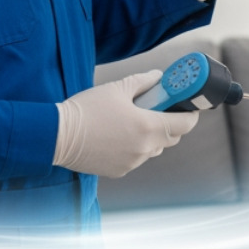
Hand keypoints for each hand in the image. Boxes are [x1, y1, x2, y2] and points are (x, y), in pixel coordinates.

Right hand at [54, 71, 199, 177]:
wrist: (57, 135)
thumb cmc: (86, 110)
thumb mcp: (117, 88)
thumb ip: (143, 82)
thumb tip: (159, 77)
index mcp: (148, 127)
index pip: (185, 125)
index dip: (190, 114)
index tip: (187, 106)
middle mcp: (144, 148)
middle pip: (172, 138)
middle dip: (171, 124)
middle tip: (160, 110)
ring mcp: (133, 162)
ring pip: (154, 150)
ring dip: (152, 137)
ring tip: (135, 122)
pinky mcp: (120, 171)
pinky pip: (137, 158)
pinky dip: (135, 148)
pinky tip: (119, 136)